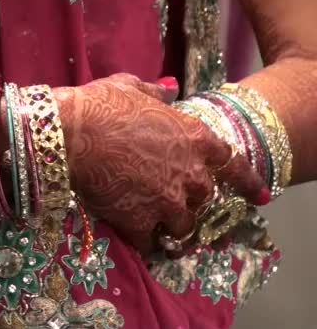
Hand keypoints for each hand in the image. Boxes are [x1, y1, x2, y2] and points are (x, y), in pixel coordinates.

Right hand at [54, 74, 266, 254]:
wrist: (69, 133)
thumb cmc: (101, 105)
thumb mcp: (131, 87)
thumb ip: (156, 92)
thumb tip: (170, 88)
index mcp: (193, 138)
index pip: (232, 163)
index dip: (247, 182)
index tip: (259, 196)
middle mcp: (188, 173)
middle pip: (205, 197)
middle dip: (192, 199)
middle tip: (175, 200)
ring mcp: (165, 201)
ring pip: (182, 226)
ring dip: (171, 225)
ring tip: (157, 226)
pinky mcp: (138, 220)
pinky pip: (149, 241)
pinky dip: (144, 241)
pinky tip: (134, 237)